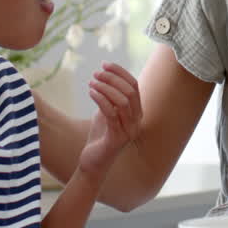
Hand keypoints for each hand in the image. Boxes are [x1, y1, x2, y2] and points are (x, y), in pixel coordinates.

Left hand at [78, 62, 142, 179]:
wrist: (93, 162)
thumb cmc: (100, 136)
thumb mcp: (106, 112)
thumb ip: (111, 98)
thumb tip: (106, 77)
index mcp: (137, 113)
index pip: (134, 86)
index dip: (120, 72)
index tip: (104, 64)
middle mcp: (136, 122)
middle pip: (130, 91)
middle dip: (112, 78)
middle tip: (96, 73)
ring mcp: (129, 131)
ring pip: (122, 101)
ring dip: (106, 87)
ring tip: (92, 82)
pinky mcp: (117, 139)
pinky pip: (111, 113)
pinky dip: (101, 99)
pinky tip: (90, 92)